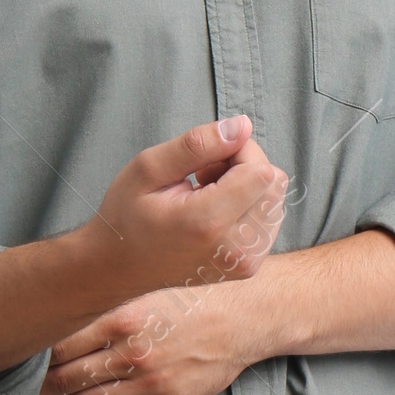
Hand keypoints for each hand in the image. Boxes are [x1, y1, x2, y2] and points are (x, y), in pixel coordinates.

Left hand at [35, 282, 262, 394]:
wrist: (245, 314)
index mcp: (121, 317)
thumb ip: (104, 302)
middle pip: (66, 379)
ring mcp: (151, 382)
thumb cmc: (192, 294)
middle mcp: (133, 352)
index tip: (14, 362)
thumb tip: (57, 314)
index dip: (31, 358)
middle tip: (12, 394)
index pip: (59, 344)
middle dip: (36, 389)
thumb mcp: (144, 286)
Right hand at [78, 116, 286, 299]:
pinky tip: (215, 212)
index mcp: (208, 223)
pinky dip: (247, 206)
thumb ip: (198, 144)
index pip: (262, 169)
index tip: (203, 162)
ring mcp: (245, 262)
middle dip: (244, 166)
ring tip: (207, 195)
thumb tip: (243, 126)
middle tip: (202, 176)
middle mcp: (235, 248)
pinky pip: (269, 218)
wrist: (118, 268)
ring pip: (275, 199)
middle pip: (274, 182)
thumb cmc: (127, 215)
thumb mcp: (149, 168)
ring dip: (247, 187)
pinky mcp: (249, 266)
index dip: (236, 152)